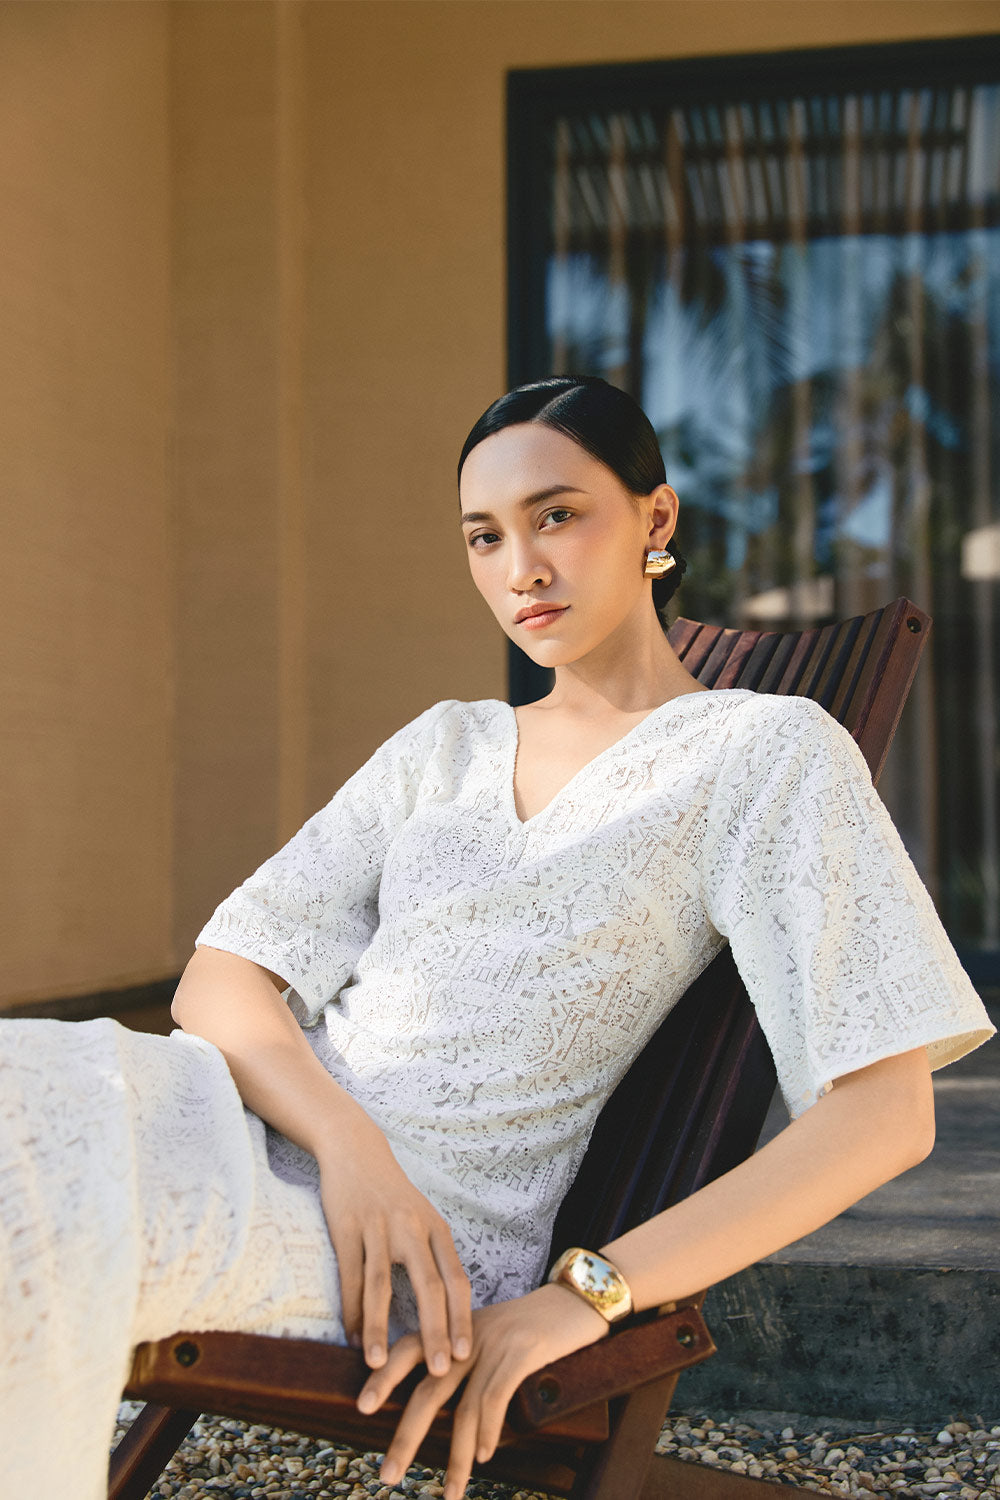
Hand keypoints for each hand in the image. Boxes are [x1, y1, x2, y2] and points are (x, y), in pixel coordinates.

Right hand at [317, 1131, 471, 1377]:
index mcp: (436, 1229)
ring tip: (378, 1365)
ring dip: (379, 1329)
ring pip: (381, 1285)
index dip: (461, 1319)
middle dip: (434, 1332)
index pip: (457, 1280)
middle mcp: (412, 1228)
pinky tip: (351, 1337)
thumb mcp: (422, 1219)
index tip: (466, 1356)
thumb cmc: (393, 1195)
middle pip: (428, 1286)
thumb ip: (434, 1257)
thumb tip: (447, 1312)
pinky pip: (350, 1276)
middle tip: (438, 1372)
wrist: (356, 1151)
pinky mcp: (347, 1227)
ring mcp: (378, 1227)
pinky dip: (351, 1310)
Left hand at [357, 1281, 608, 1499]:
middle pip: (428, 1389)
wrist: (577, 1300)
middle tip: (387, 1475)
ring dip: (455, 1456)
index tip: (361, 1407)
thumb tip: (452, 1413)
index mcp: (454, 1328)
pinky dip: (488, 1432)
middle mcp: (468, 1335)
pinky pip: (497, 1397)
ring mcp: (495, 1343)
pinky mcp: (523, 1351)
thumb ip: (467, 1363)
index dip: (385, 1376)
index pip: (408, 1348)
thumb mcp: (492, 1337)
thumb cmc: (534, 1326)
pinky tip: (483, 1457)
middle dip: (407, 1436)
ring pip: (464, 1407)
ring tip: (448, 1493)